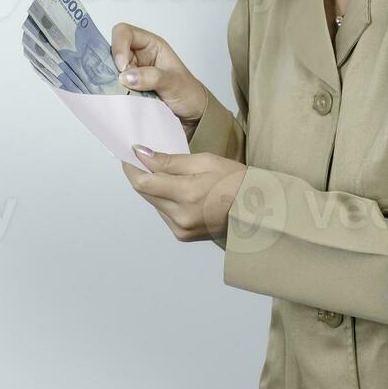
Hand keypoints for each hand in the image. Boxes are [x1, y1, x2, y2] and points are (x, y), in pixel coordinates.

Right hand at [110, 22, 208, 136]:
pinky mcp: (127, 89)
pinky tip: (119, 100)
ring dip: (111, 81)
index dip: (119, 46)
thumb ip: (153, 77)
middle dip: (111, 65)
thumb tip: (127, 76)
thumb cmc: (188, 93)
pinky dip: (113, 93)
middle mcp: (138, 56)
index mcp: (151, 45)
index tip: (122, 67)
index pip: (125, 33)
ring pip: (110, 70)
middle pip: (113, 51)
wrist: (193, 115)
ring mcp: (131, 73)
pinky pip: (112, 87)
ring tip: (120, 93)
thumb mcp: (175, 83)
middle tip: (118, 82)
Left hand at [121, 146, 246, 244]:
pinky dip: (165, 200)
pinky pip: (163, 213)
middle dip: (142, 175)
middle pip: (145, 193)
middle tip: (146, 159)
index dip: (131, 167)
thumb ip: (170, 161)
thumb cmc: (236, 181)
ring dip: (155, 188)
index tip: (129, 153)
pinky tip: (180, 192)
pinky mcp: (182, 235)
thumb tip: (142, 154)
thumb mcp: (205, 161)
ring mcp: (180, 228)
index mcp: (187, 194)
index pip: (143, 182)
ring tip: (171, 176)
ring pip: (153, 203)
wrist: (257, 210)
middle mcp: (180, 216)